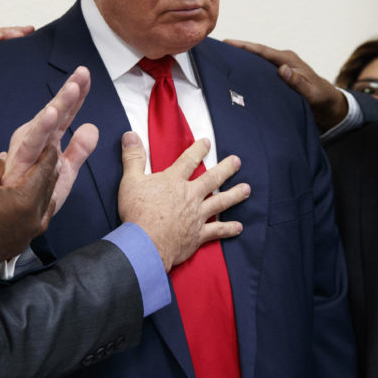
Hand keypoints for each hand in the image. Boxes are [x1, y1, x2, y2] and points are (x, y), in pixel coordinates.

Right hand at [0, 66, 97, 224]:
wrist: (6, 224)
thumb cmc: (30, 197)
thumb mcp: (64, 172)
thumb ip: (78, 151)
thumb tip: (92, 126)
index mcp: (46, 141)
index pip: (65, 115)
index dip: (77, 96)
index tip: (87, 75)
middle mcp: (34, 142)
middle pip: (54, 114)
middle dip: (68, 93)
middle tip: (82, 72)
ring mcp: (24, 152)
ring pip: (43, 126)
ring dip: (57, 106)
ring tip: (71, 89)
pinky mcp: (17, 165)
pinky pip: (30, 146)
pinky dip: (40, 129)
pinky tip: (52, 114)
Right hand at [0, 146, 58, 284]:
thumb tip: (5, 160)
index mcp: (25, 201)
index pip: (43, 172)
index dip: (48, 156)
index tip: (53, 144)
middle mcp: (33, 219)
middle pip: (48, 189)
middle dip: (50, 171)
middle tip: (51, 156)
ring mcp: (29, 234)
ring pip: (46, 207)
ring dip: (47, 190)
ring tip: (45, 176)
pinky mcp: (21, 243)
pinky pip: (39, 221)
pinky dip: (40, 207)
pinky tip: (36, 202)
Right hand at [117, 132, 249, 271]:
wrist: (146, 243)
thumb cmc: (136, 212)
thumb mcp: (130, 180)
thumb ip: (132, 157)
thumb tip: (130, 134)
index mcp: (173, 181)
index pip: (188, 161)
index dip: (198, 150)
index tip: (207, 142)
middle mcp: (189, 196)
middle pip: (211, 179)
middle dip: (225, 169)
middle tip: (237, 161)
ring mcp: (196, 216)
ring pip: (220, 203)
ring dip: (234, 195)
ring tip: (247, 189)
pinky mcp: (197, 235)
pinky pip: (217, 231)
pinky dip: (228, 229)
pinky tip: (239, 227)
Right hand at [224, 39, 348, 132]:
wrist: (328, 104)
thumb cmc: (321, 97)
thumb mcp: (311, 93)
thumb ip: (298, 82)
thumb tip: (282, 69)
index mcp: (288, 60)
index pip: (263, 51)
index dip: (245, 46)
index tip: (228, 42)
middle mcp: (283, 60)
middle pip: (257, 52)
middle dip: (238, 49)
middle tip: (217, 48)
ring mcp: (280, 68)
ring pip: (257, 61)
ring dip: (242, 59)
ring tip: (222, 59)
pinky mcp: (278, 76)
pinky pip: (260, 70)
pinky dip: (249, 69)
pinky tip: (237, 74)